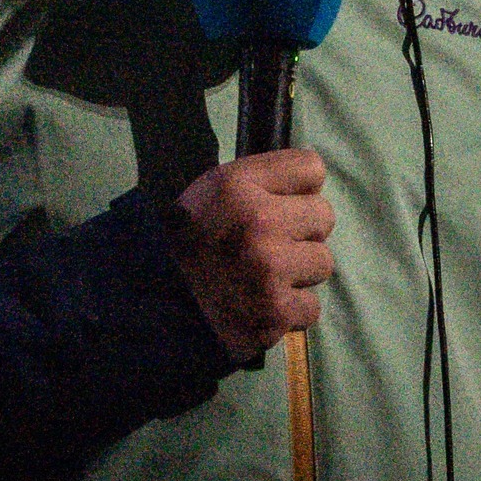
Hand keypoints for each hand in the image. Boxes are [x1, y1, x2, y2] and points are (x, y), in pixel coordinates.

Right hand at [166, 150, 335, 362]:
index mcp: (238, 186)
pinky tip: (264, 305)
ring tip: (265, 276)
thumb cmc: (189, 239)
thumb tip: (313, 182)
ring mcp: (269, 270)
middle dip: (301, 231)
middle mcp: (258, 222)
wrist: (156, 302)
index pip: (311, 167)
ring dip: (299, 272)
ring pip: (322, 262)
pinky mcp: (275, 312)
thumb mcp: (213, 190)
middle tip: (271, 244)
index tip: (283, 203)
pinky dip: (291, 310)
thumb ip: (262, 180)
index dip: (298, 188)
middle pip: (324, 215)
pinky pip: (311, 307)